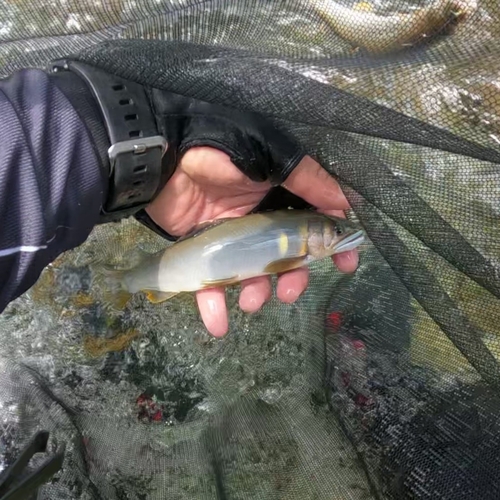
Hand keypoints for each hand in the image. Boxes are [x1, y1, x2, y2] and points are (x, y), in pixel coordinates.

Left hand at [145, 146, 357, 337]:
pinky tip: (217, 323)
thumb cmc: (218, 153)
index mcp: (280, 196)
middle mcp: (260, 221)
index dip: (332, 245)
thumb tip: (348, 202)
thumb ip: (307, 178)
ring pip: (252, 275)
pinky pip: (211, 283)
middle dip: (292, 278)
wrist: (161, 158)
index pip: (314, 224)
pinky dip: (214, 306)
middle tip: (289, 292)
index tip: (347, 265)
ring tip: (251, 302)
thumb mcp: (269, 157)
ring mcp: (231, 239)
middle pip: (285, 257)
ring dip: (257, 293)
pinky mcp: (203, 252)